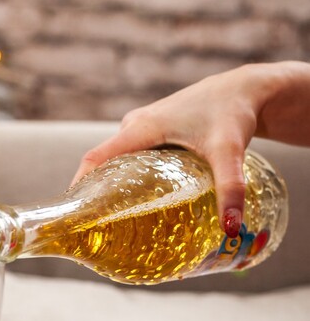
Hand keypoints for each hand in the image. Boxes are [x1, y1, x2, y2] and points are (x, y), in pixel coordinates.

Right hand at [71, 65, 260, 235]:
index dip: (80, 186)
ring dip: (112, 187)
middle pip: (103, 164)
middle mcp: (135, 126)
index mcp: (141, 128)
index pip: (95, 159)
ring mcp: (143, 128)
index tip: (73, 216)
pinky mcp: (154, 132)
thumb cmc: (233, 113)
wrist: (247, 90)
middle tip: (96, 230)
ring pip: (117, 161)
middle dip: (96, 195)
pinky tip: (138, 203)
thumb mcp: (230, 151)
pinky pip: (131, 158)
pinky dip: (129, 179)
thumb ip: (230, 188)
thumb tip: (230, 229)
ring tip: (113, 222)